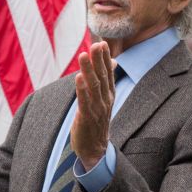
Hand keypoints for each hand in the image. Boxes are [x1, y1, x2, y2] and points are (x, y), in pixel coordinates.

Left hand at [71, 42, 115, 168]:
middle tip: (96, 44)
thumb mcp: (104, 99)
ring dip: (88, 70)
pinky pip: (85, 101)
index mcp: (109, 94)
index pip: (108, 73)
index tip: (102, 43)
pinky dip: (82, 89)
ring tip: (84, 55)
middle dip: (98, 60)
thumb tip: (112, 62)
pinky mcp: (87, 118)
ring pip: (93, 86)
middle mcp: (105, 100)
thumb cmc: (97, 121)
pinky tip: (78, 78)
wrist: (95, 148)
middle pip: (102, 76)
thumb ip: (106, 80)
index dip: (105, 58)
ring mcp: (97, 109)